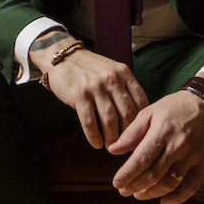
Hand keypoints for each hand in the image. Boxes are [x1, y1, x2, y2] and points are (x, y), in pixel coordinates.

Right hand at [31, 37, 147, 149]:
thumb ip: (124, 87)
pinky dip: (94, 136)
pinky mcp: (79, 95)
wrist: (62, 57)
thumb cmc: (89, 68)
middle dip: (127, 133)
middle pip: (128, 114)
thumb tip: (136, 115)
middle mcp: (112, 79)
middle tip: (125, 144)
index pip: (141, 101)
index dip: (141, 121)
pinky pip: (90, 122)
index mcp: (123, 73)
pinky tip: (96, 143)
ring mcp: (96, 87)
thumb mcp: (112, 70)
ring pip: (110, 121)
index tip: (137, 133)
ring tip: (111, 146)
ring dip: (112, 138)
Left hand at [108, 89, 203, 203]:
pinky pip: (190, 187)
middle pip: (154, 174)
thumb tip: (113, 150)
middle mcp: (178, 145)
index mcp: (162, 130)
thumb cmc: (173, 107)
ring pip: (170, 183)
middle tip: (123, 190)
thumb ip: (131, 133)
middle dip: (135, 186)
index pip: (142, 158)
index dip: (127, 174)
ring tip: (138, 194)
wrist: (203, 103)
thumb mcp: (149, 112)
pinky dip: (177, 198)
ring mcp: (191, 155)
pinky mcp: (202, 162)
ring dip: (151, 193)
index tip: (116, 182)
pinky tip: (163, 200)